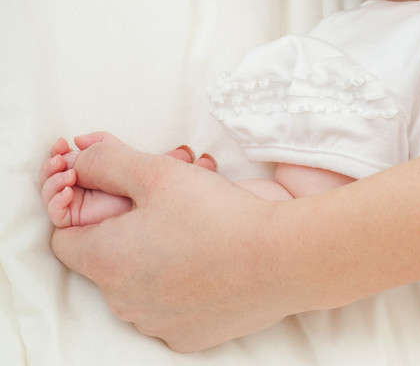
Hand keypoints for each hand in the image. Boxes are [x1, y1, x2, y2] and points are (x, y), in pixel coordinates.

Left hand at [49, 134, 295, 350]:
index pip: (64, 236)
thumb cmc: (216, 213)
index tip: (120, 192)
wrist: (279, 259)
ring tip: (194, 223)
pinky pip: (168, 305)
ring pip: (138, 281)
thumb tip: (79, 158)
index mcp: (105, 260)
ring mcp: (154, 324)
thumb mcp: (156, 171)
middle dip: (128, 226)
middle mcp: (121, 302)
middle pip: (105, 257)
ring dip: (154, 253)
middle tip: (166, 199)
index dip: (87, 208)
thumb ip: (107, 161)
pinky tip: (209, 256)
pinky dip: (180, 282)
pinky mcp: (187, 336)